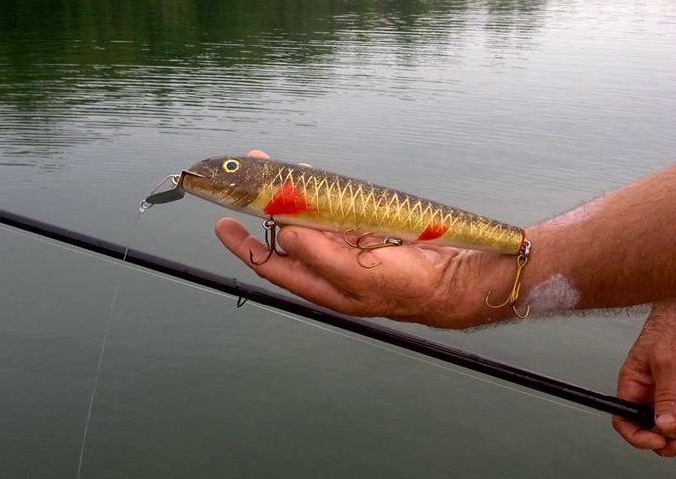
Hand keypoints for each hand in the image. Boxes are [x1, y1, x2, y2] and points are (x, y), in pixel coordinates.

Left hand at [214, 151, 516, 328]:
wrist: (452, 280)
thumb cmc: (406, 286)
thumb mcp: (358, 276)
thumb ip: (320, 256)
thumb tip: (283, 236)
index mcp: (320, 285)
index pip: (272, 266)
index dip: (245, 247)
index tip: (223, 224)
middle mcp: (327, 268)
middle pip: (285, 237)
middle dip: (265, 209)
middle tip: (249, 179)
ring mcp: (345, 249)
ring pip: (308, 220)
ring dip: (291, 195)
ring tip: (275, 169)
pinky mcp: (363, 232)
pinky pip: (333, 211)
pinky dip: (319, 194)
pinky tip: (310, 177)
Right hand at [613, 296, 675, 456]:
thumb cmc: (671, 326)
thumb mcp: (667, 360)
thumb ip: (667, 392)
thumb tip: (663, 424)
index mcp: (634, 384)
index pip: (624, 418)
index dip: (636, 435)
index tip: (655, 441)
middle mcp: (652, 393)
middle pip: (652, 428)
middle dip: (667, 441)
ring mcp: (673, 395)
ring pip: (675, 426)